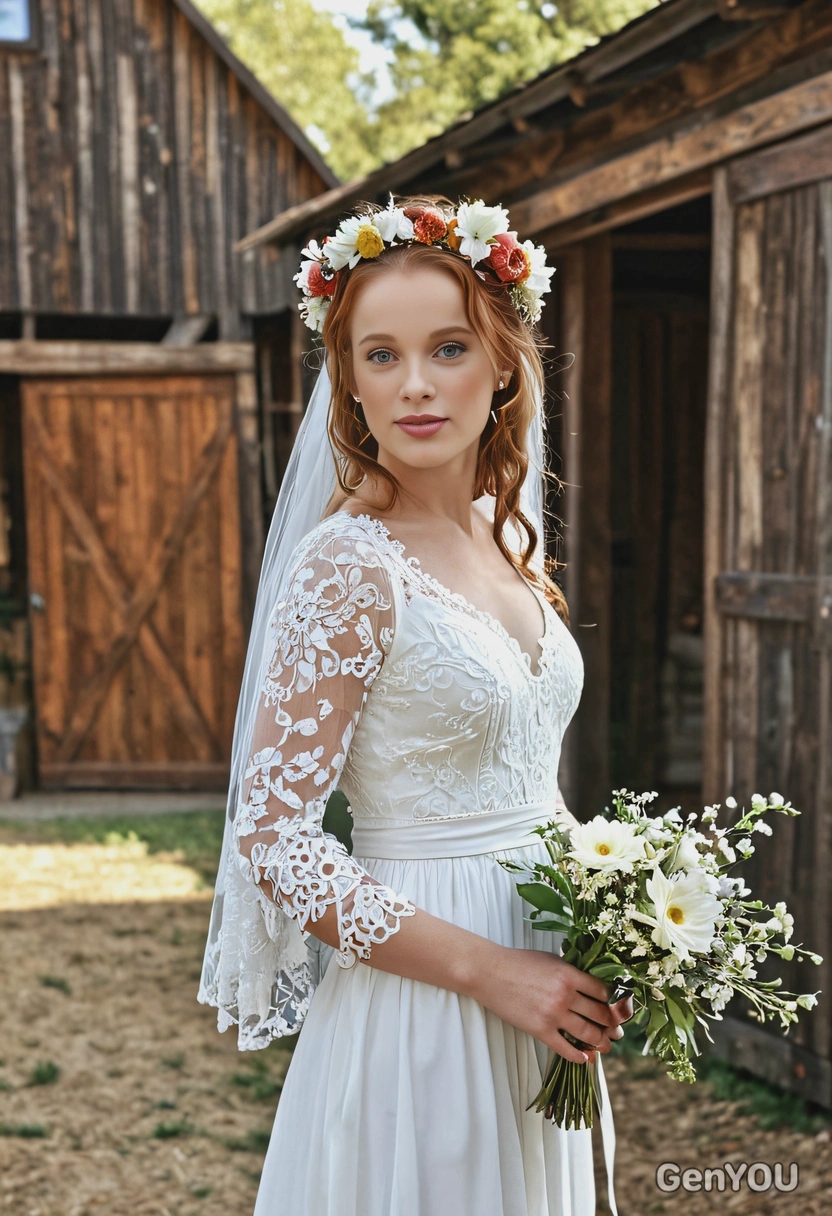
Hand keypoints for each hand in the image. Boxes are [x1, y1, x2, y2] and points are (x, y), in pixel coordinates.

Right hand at [472, 946, 632, 1064]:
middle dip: (612, 1025)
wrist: (489, 973)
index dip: (615, 1002)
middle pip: (600, 1015)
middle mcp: (565, 995)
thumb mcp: (552, 960)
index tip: (620, 1008)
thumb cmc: (520, 963)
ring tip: (606, 1045)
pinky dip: (578, 1056)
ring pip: (588, 1034)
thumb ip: (573, 972)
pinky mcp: (540, 1030)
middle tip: (618, 1031)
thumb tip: (594, 986)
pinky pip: (565, 1049)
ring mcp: (553, 1014)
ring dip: (601, 1042)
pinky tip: (584, 1058)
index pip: (604, 992)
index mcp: (570, 974)